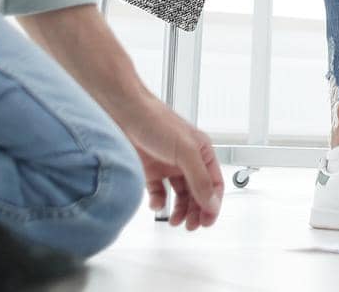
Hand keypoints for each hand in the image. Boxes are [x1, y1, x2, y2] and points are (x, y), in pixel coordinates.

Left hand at [120, 96, 223, 231]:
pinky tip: (156, 204)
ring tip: (175, 221)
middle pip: (197, 192)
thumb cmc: (156, 121)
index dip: (213, 203)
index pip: (214, 184)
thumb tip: (211, 202)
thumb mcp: (185, 151)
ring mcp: (168, 165)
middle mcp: (187, 159)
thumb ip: (199, 179)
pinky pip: (158, 191)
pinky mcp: (150, 169)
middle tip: (190, 226)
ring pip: (179, 194)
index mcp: (201, 152)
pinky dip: (158, 201)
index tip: (206, 221)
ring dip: (179, 209)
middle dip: (196, 210)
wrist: (124, 113)